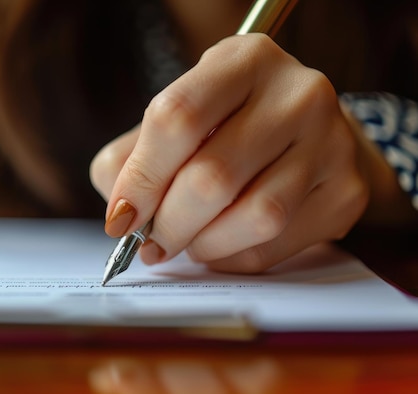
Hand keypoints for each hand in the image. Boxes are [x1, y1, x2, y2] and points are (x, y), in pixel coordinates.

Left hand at [90, 33, 369, 272]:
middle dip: (168, 224)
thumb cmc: (226, 127)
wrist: (306, 136)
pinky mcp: (346, 191)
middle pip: (213, 176)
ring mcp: (332, 142)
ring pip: (254, 217)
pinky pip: (277, 244)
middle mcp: (297, 93)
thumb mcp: (176, 119)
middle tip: (152, 242)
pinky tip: (222, 245)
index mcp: (244, 61)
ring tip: (188, 243)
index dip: (141, 178)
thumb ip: (132, 159)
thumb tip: (123, 216)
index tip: (122, 217)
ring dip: (204, 245)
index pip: (177, 119)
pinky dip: (235, 257)